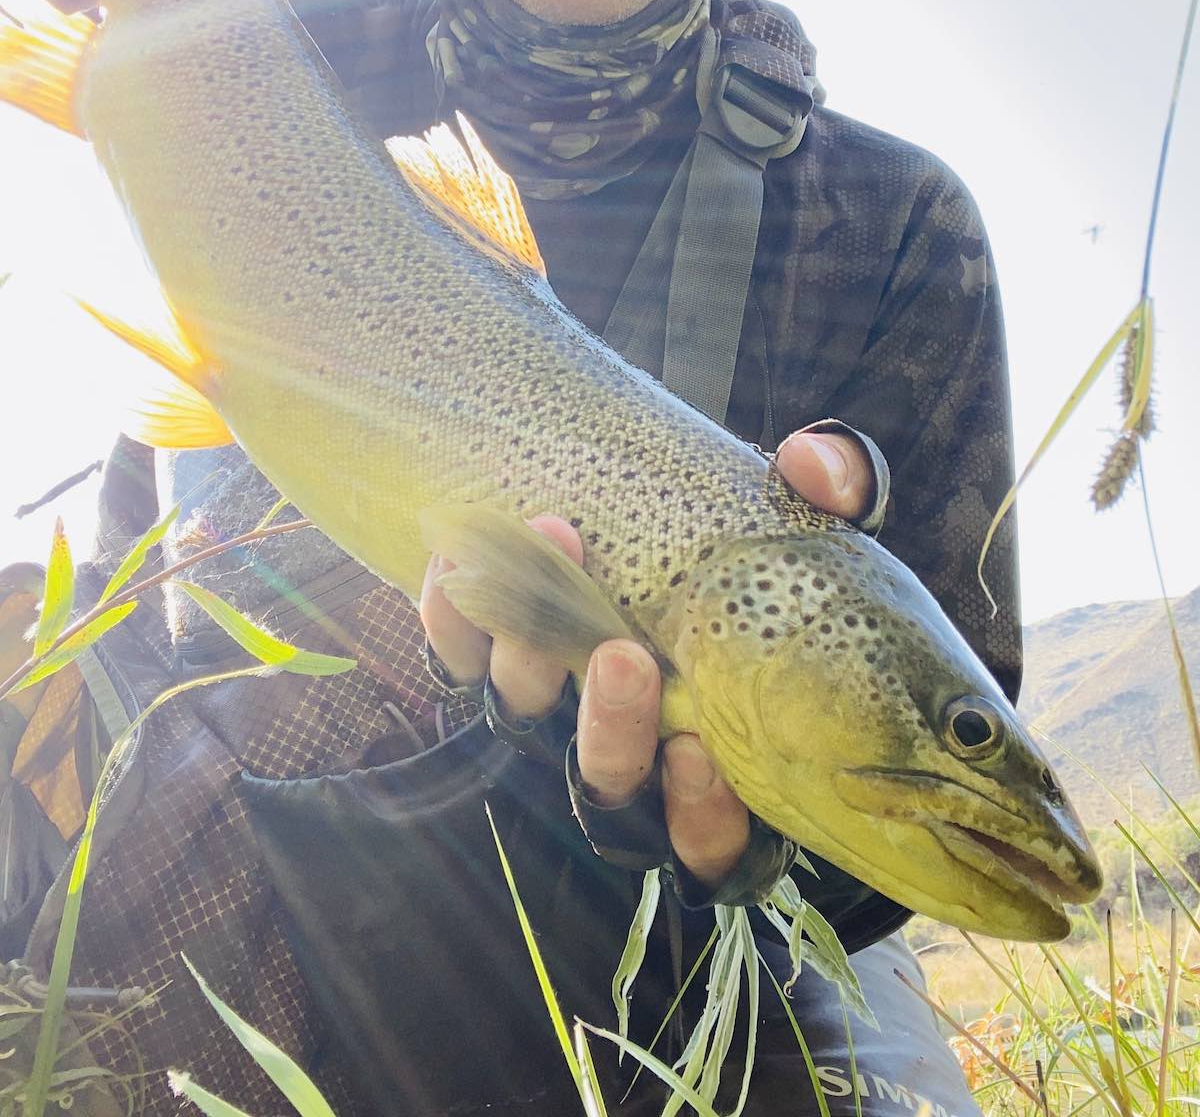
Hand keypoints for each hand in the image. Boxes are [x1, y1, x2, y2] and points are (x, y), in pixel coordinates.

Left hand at [421, 427, 874, 892]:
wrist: (668, 549)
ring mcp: (550, 723)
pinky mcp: (489, 675)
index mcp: (717, 769)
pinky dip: (450, 628)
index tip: (701, 755)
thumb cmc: (756, 569)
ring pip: (525, 727)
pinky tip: (451, 571)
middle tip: (622, 657)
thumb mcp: (810, 532)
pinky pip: (456, 671)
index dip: (701, 813)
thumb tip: (814, 461)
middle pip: (607, 787)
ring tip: (552, 560)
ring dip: (530, 659)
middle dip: (612, 729)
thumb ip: (835, 494)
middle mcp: (630, 766)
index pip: (708, 841)